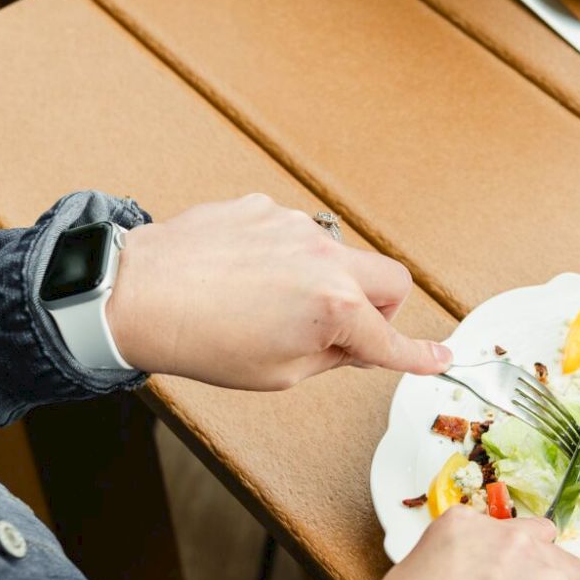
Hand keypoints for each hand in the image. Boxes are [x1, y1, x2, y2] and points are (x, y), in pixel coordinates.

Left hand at [105, 194, 451, 389]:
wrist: (137, 293)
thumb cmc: (200, 342)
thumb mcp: (278, 373)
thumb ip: (332, 355)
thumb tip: (359, 345)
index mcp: (332, 309)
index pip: (391, 340)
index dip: (420, 356)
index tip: (441, 358)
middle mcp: (324, 259)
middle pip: (391, 281)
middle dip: (382, 309)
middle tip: (346, 331)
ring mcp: (295, 226)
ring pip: (338, 257)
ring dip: (324, 282)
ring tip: (266, 306)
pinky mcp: (264, 207)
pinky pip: (295, 236)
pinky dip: (283, 259)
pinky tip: (242, 278)